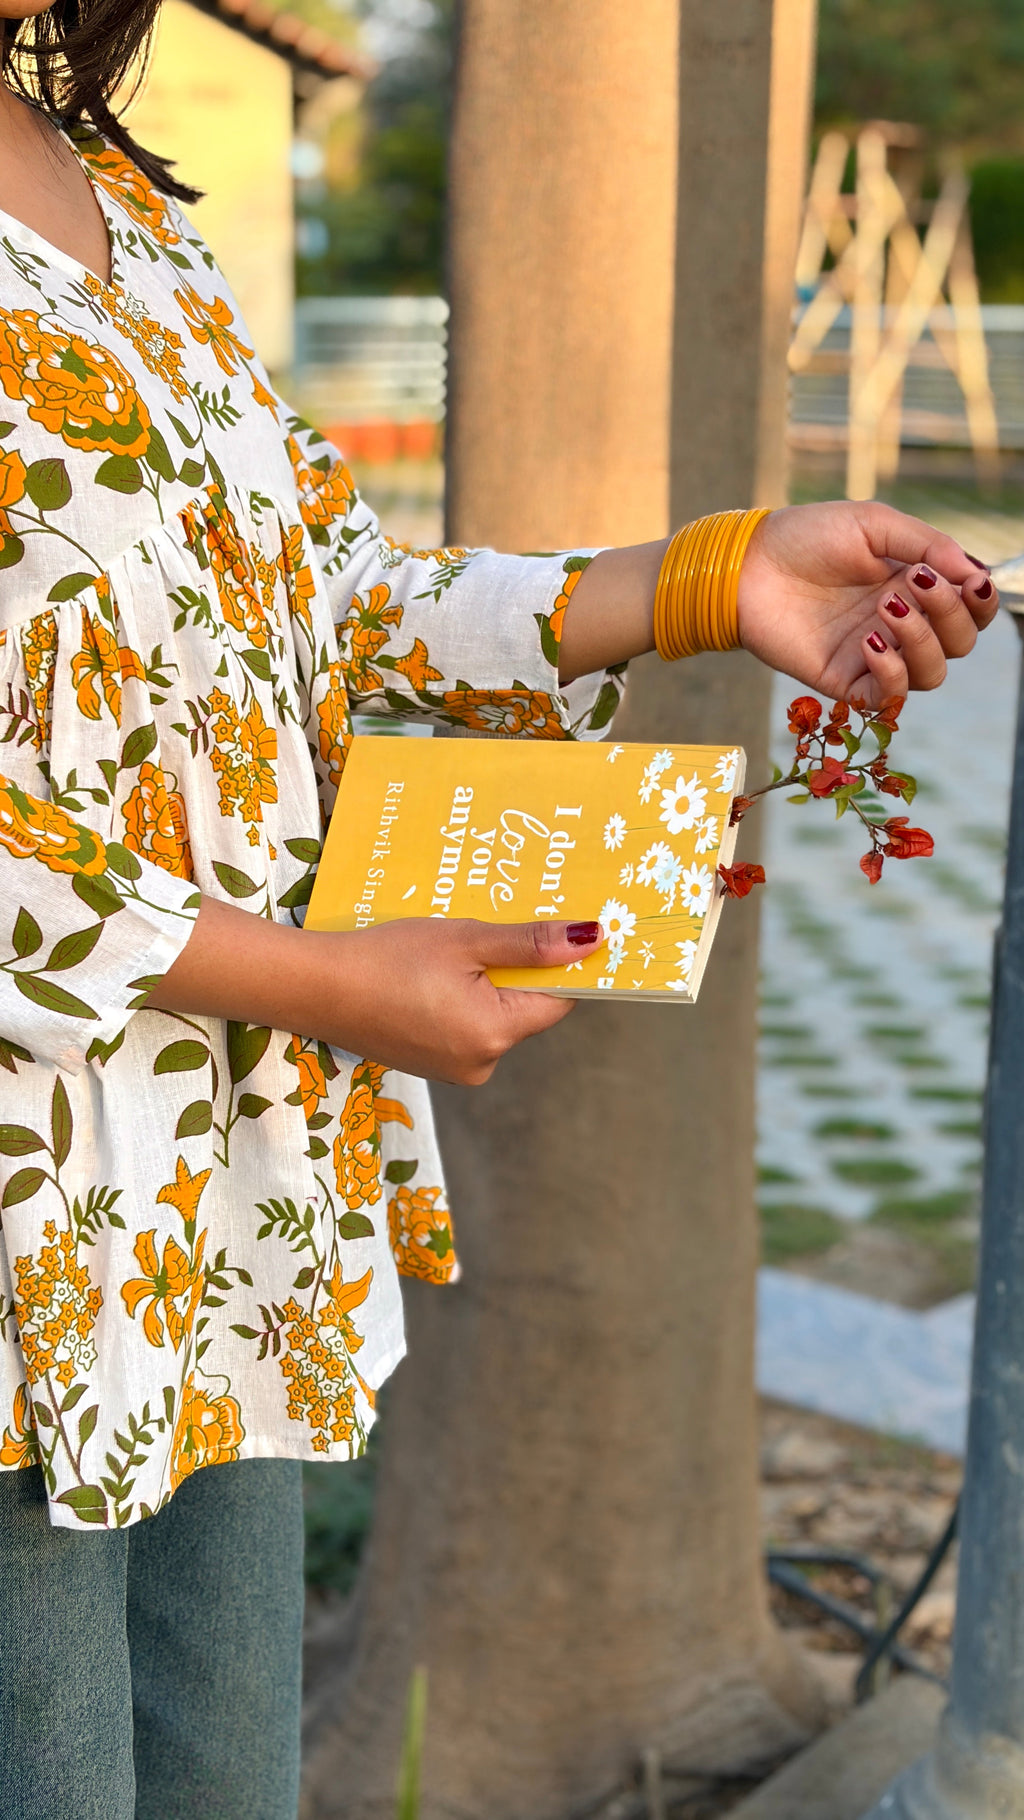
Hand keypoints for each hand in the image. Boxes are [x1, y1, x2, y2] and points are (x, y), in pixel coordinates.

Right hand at [319, 916, 602, 1082]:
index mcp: (494, 1034)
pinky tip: (425, 980)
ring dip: (482, 986)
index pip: (558, 1000)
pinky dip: (457, 1003)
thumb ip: (530, 944)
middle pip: (524, 1010)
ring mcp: (454, 1070)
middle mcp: (481, 1064)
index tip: (549, 933)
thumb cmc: (387, 958)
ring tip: (444, 957)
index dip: (557, 966)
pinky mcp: (431, 1066)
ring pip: (493, 1019)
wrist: (314, 988)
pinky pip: (464, 1030)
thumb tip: (592, 940)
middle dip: (511, 973)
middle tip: (480, 936)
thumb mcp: (465, 940)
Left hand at [736, 500, 998, 706]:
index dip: (981, 601)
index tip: (968, 580)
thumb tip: (976, 573)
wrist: (748, 565)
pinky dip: (892, 672)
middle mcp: (901, 623)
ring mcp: (874, 654)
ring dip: (923, 641)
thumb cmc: (807, 537)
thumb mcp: (874, 525)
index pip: (971, 608)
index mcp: (915, 585)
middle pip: (960, 642)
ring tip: (886, 607)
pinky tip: (871, 642)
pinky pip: (889, 697)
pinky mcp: (844, 680)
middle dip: (950, 614)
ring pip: (932, 673)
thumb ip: (928, 544)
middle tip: (913, 584)